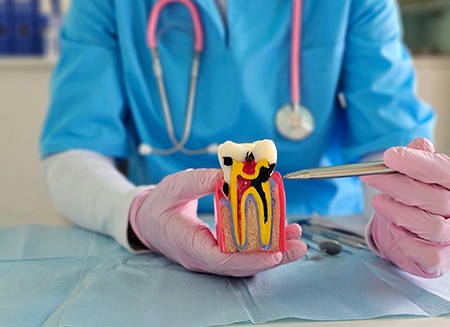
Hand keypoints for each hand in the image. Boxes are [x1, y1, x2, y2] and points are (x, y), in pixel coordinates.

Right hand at [129, 168, 306, 276]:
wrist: (147, 219)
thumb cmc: (158, 205)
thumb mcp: (175, 186)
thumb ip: (199, 181)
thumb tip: (227, 174)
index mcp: (189, 245)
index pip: (221, 260)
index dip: (249, 260)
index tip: (273, 254)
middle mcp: (203, 257)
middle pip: (241, 266)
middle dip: (272, 257)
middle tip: (298, 246)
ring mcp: (211, 256)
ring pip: (245, 261)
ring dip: (272, 251)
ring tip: (295, 237)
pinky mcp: (217, 250)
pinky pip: (242, 252)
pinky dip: (262, 244)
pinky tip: (279, 232)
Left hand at [361, 138, 449, 277]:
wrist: (416, 236)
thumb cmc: (419, 201)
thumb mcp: (417, 176)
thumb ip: (418, 160)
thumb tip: (418, 144)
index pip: (443, 171)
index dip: (416, 163)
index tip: (389, 157)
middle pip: (434, 198)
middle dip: (397, 185)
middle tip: (371, 177)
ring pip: (429, 225)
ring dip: (397, 212)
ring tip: (379, 202)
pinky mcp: (441, 260)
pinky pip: (425, 253)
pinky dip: (405, 240)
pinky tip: (395, 229)